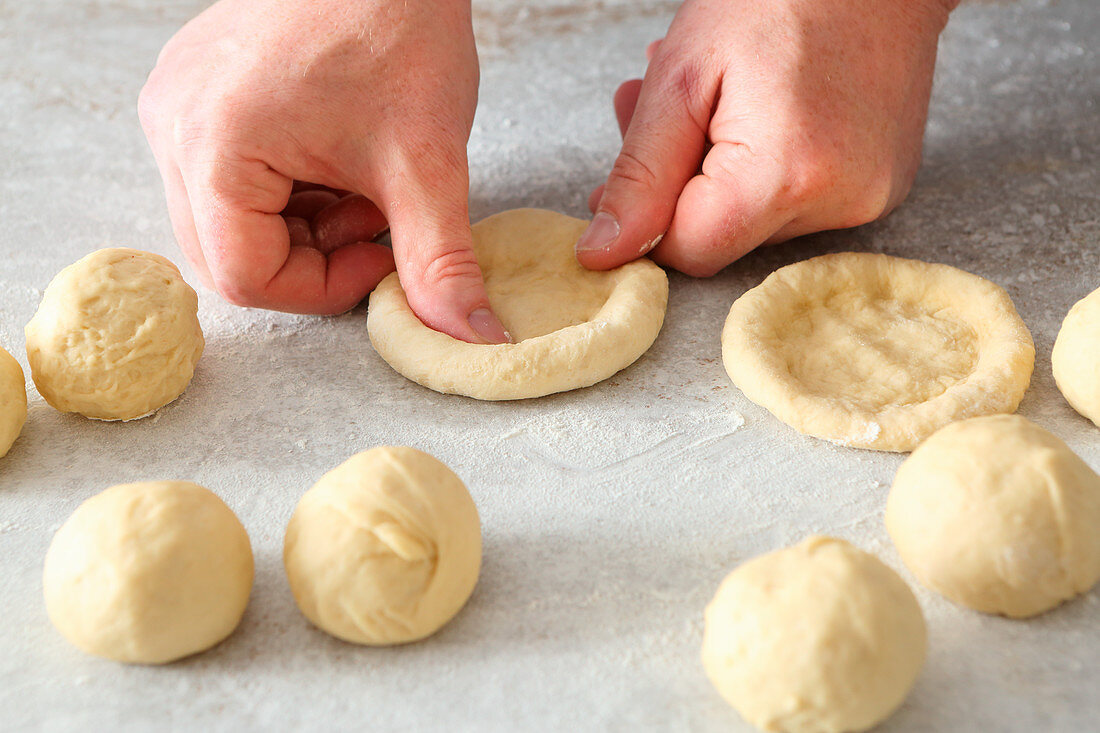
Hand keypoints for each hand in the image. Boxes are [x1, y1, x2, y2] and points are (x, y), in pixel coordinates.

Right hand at [139, 0, 508, 342]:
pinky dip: (290, 191)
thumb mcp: (426, 163)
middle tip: (373, 215)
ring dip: (305, 226)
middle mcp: (174, 128)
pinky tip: (337, 156)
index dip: (326, 286)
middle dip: (313, 257)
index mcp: (213, 146)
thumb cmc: (397, 26)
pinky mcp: (199, 94)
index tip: (383, 253)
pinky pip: (232, 180)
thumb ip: (441, 264)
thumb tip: (472, 340)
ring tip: (361, 177)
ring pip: (232, 223)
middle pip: (230, 256)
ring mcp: (180, 107)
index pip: (246, 279)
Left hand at [577, 0, 957, 275]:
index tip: (627, 173)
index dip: (646, 221)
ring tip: (709, 100)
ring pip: (755, 223)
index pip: (689, 251)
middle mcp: (839, 202)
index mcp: (785, 177)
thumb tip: (604, 253)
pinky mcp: (881, 188)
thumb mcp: (680, 79)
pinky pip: (797, 206)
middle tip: (652, 110)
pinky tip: (752, 115)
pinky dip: (761, 171)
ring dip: (714, 173)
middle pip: (723, 238)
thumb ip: (639, 176)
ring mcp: (868, 197)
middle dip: (677, 185)